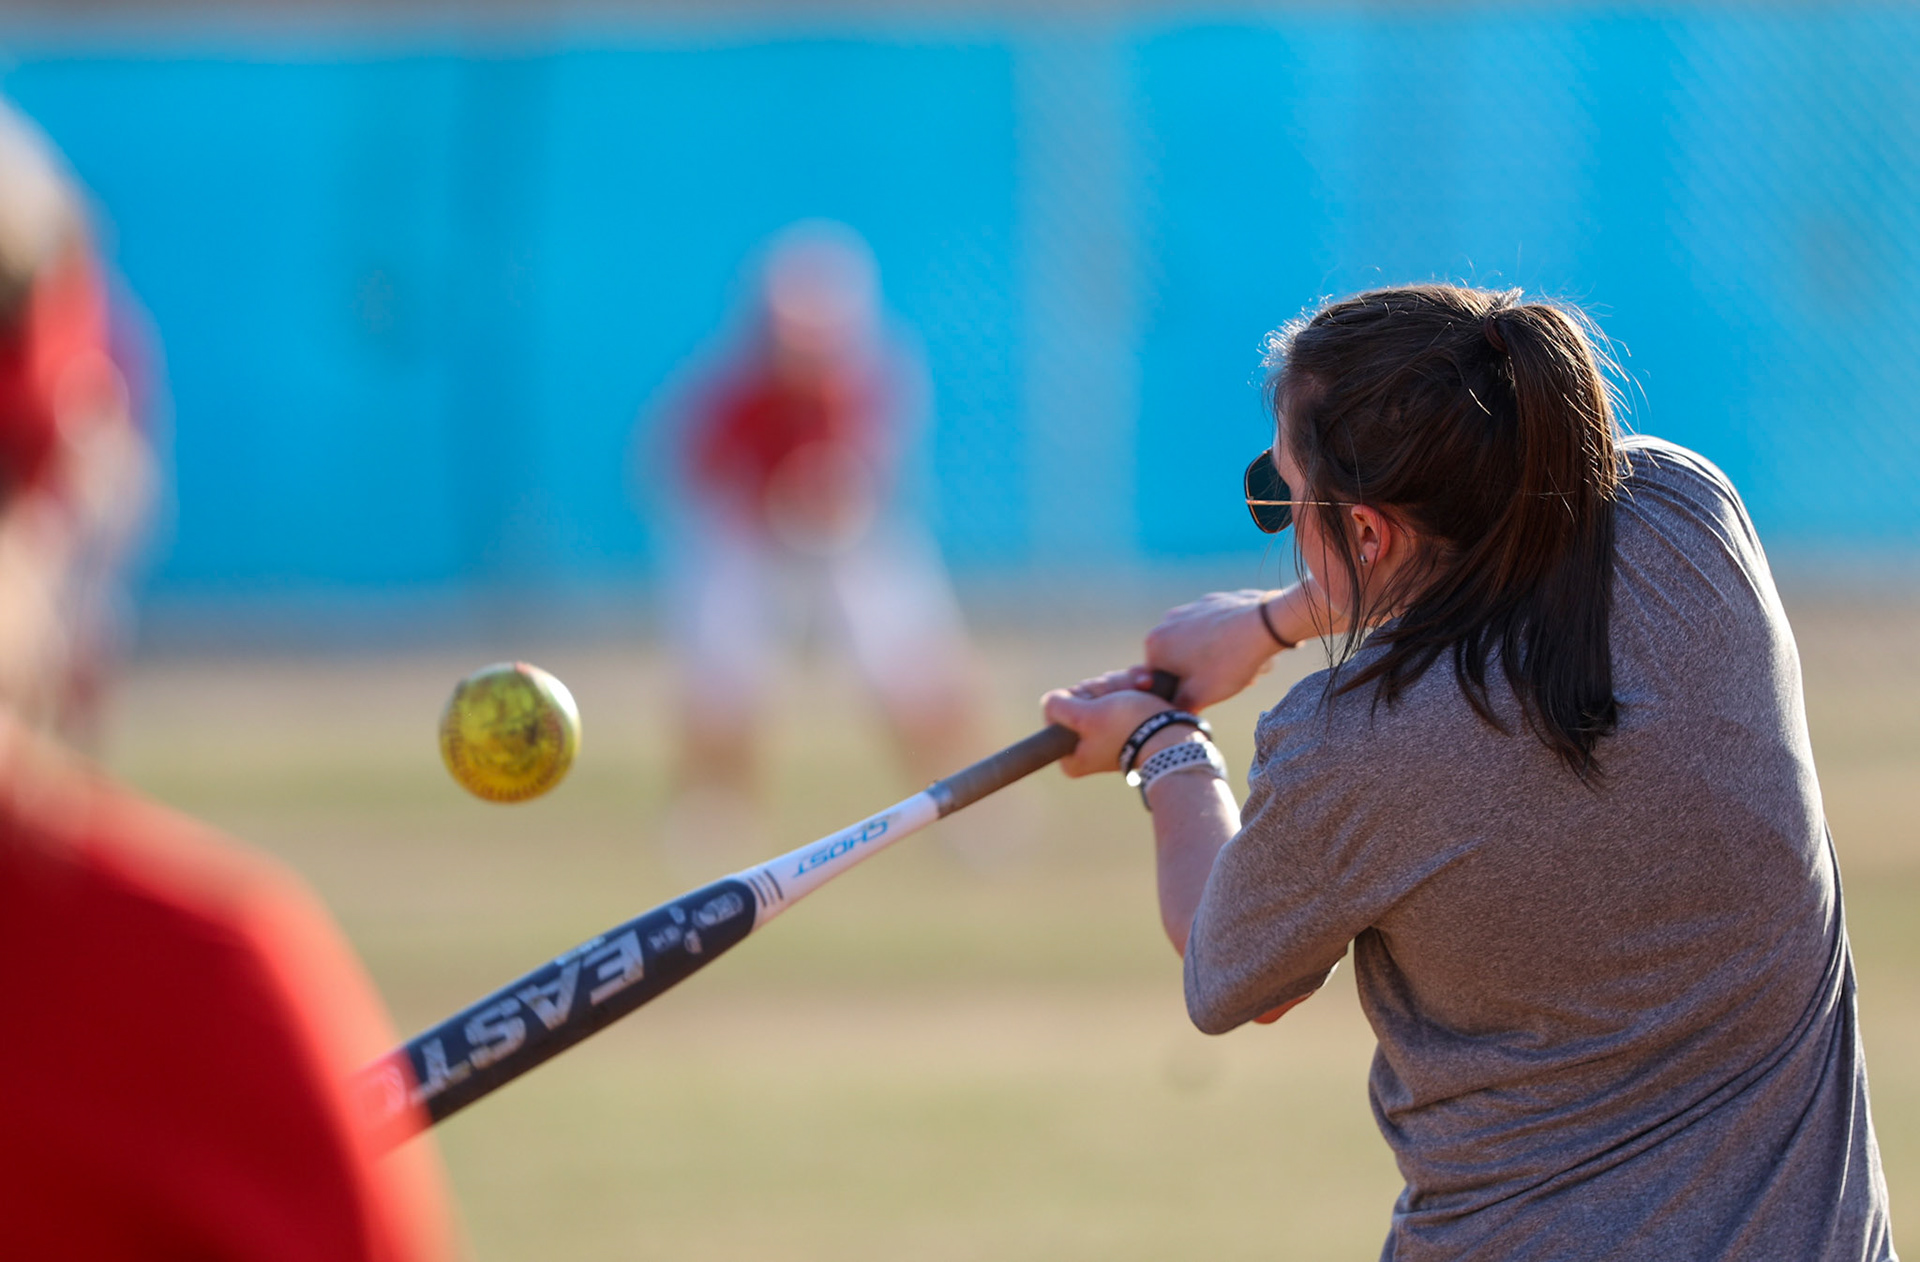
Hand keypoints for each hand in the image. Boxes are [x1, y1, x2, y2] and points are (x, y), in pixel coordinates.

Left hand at [1040, 667, 1174, 777]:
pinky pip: (1120, 692)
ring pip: (1102, 691)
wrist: (1176, 734)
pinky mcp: (1126, 721)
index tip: (1096, 705)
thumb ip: (1058, 708)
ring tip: (1139, 691)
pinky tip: (1145, 685)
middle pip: (1081, 698)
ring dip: (1121, 684)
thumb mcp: (1085, 716)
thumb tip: (1049, 702)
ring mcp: (1107, 733)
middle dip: (1103, 689)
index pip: (1058, 710)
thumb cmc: (1131, 725)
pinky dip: (1132, 685)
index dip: (1078, 698)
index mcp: (1071, 756)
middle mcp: (1086, 748)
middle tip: (1120, 699)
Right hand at [1143, 590, 1284, 710]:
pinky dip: (1226, 639)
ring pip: (1198, 644)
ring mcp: (1191, 608)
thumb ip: (1179, 707)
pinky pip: (1215, 628)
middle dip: (1199, 674)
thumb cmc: (1229, 661)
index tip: (1204, 693)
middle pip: (1179, 660)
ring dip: (1214, 658)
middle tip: (1225, 682)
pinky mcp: (1213, 601)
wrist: (1265, 625)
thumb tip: (1172, 712)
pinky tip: (1245, 647)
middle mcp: (1167, 621)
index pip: (1158, 677)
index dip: (1181, 691)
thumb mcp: (1201, 696)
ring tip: (1240, 667)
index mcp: (1156, 644)